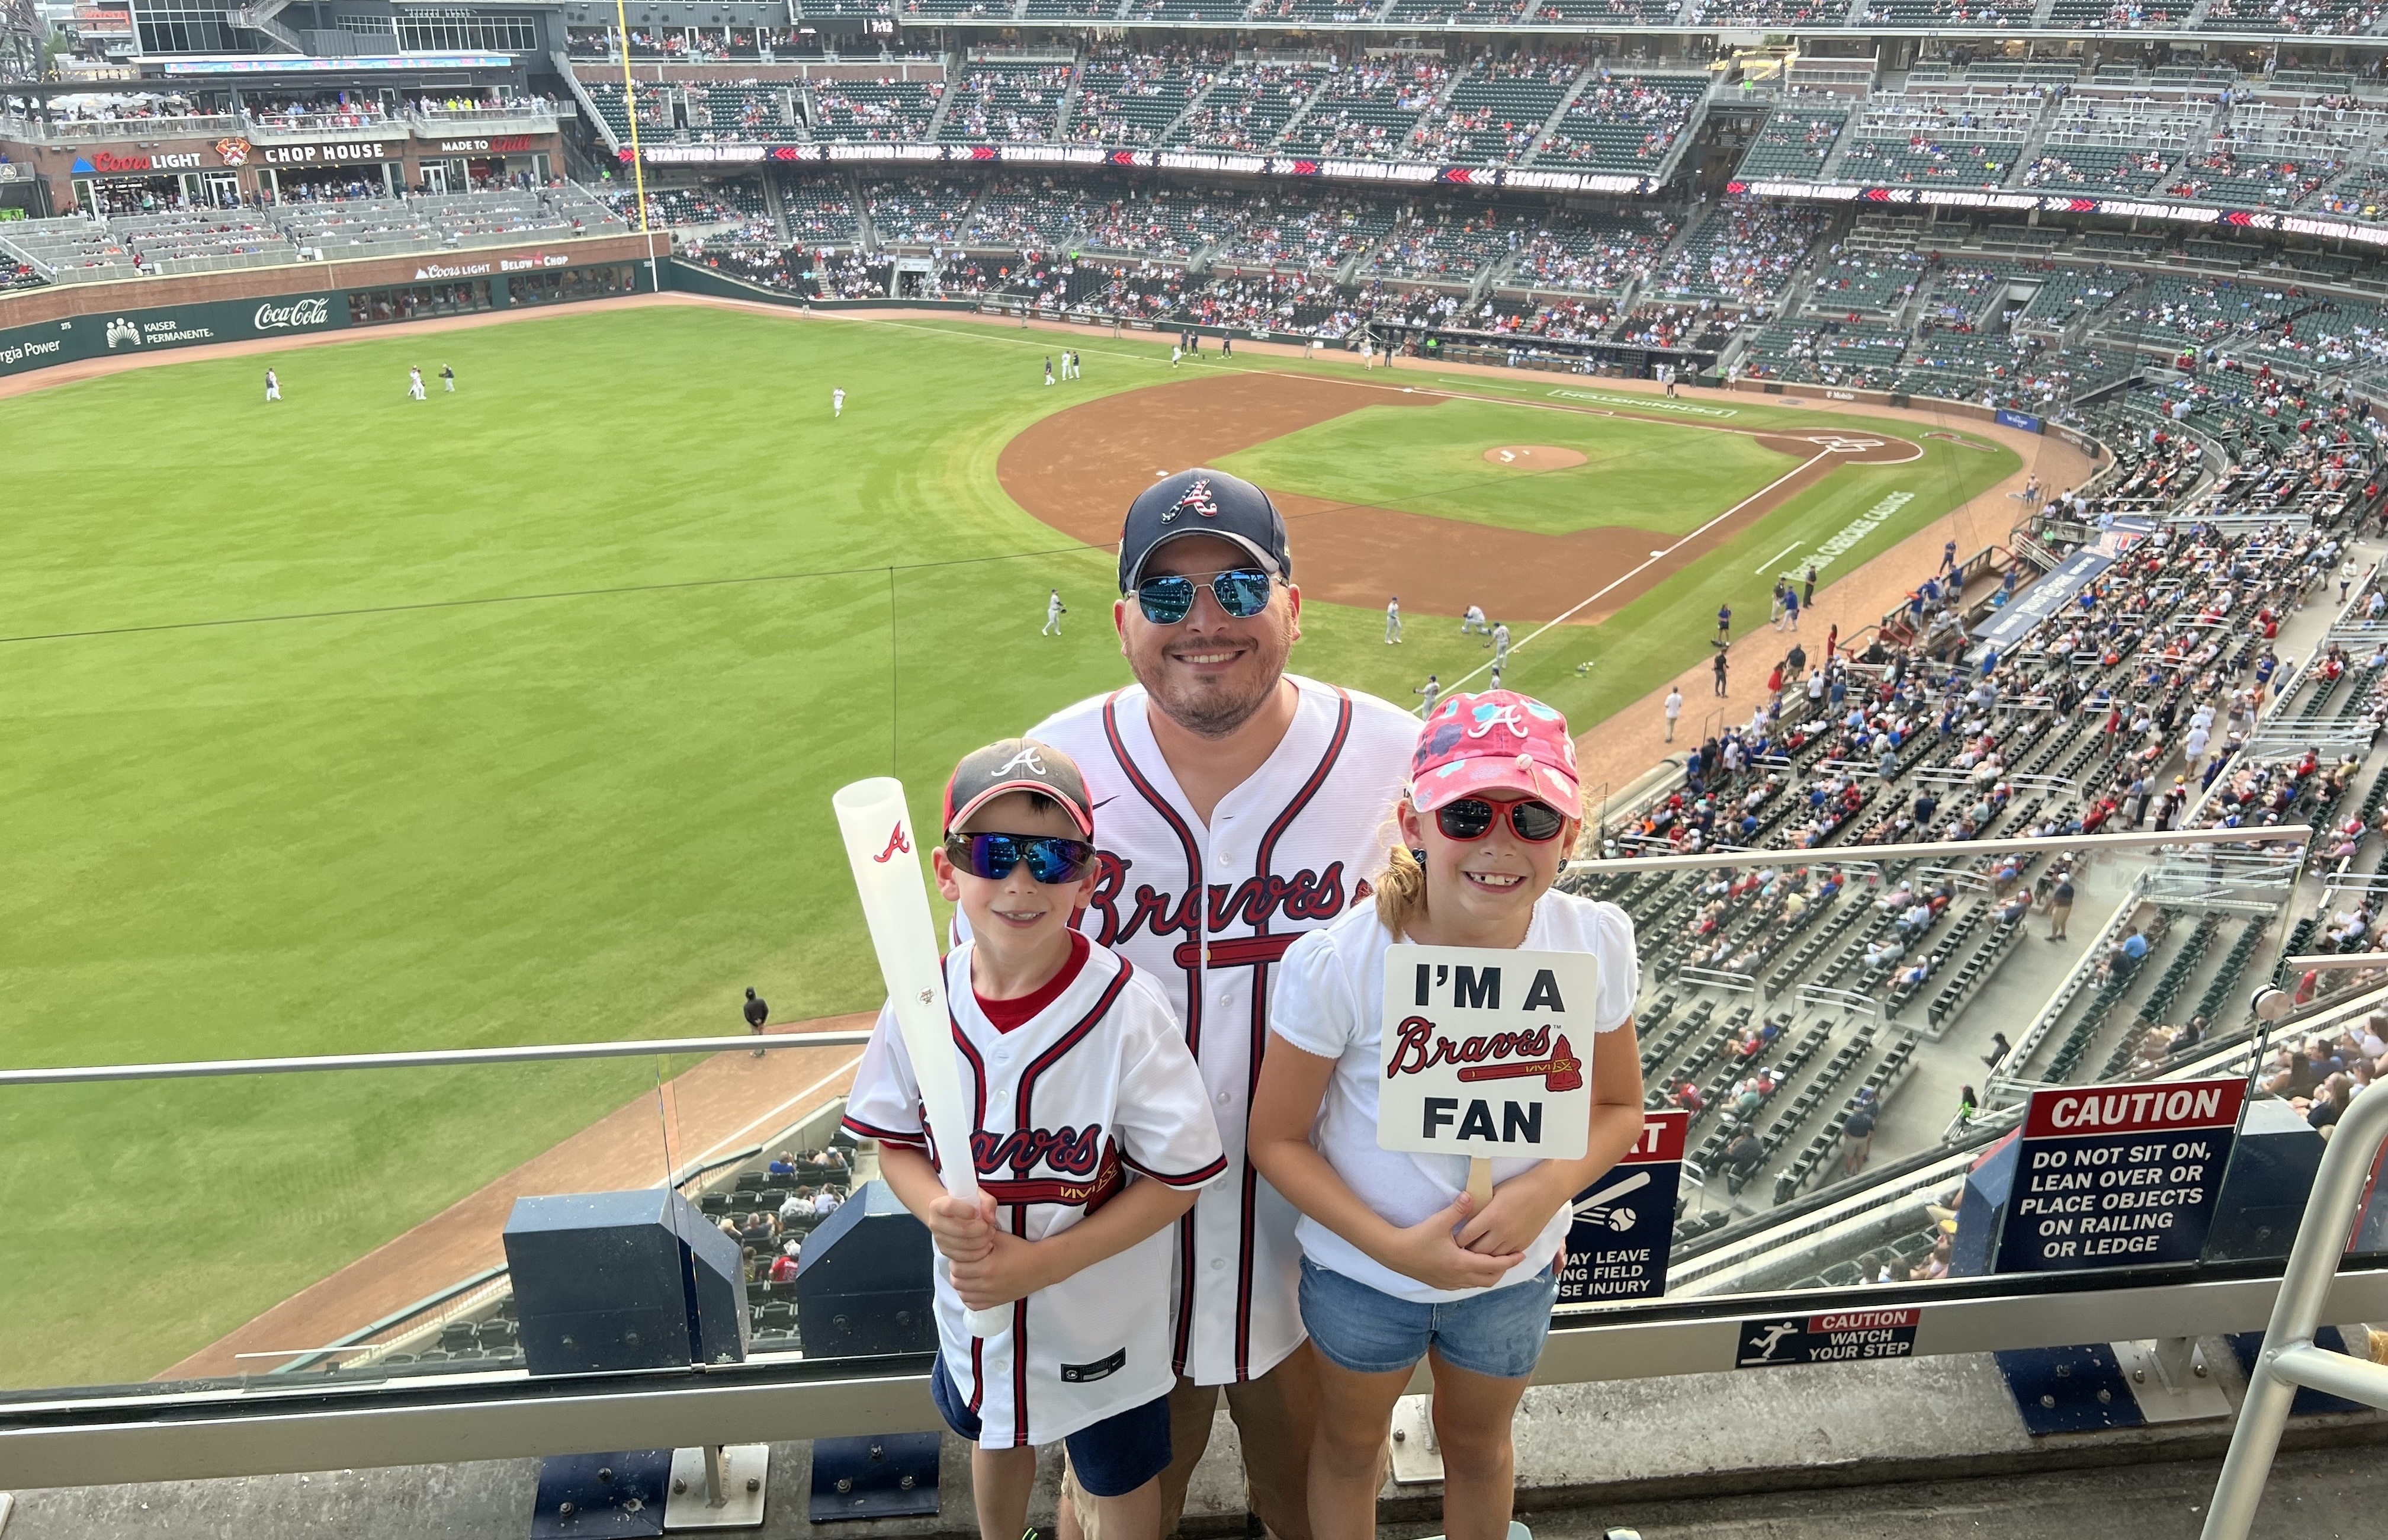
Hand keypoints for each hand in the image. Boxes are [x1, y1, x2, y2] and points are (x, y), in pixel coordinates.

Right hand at [925, 1192, 995, 1264]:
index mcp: (938, 1205)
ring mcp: (939, 1239)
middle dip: (981, 1229)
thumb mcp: (978, 1196)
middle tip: (990, 1227)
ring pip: (963, 1245)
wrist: (954, 1215)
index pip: (949, 1207)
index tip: (977, 1212)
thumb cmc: (966, 1204)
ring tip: (990, 1235)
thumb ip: (987, 1202)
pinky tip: (986, 1246)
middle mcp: (935, 1223)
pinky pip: (963, 1257)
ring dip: (982, 1241)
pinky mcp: (945, 1251)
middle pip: (960, 1229)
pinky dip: (978, 1253)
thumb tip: (990, 1218)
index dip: (966, 1210)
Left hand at [948, 1229, 1056, 1312]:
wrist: (1041, 1267)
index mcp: (987, 1267)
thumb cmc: (1021, 1250)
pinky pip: (973, 1305)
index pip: (956, 1268)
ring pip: (963, 1295)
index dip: (955, 1260)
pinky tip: (974, 1287)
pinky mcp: (995, 1303)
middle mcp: (987, 1285)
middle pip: (957, 1282)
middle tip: (964, 1263)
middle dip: (957, 1271)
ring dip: (962, 1284)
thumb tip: (965, 1232)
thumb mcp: (1000, 1237)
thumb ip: (981, 1235)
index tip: (961, 1254)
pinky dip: (969, 1297)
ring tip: (968, 1274)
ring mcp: (991, 1296)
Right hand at [1381, 1194, 1522, 1292]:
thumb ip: (1458, 1209)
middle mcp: (1459, 1277)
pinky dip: (1475, 1277)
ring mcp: (1450, 1283)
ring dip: (1489, 1274)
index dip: (1509, 1261)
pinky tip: (1472, 1265)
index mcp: (1461, 1263)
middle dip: (1502, 1270)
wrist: (1395, 1253)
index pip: (1494, 1265)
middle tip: (1509, 1258)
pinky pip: (1466, 1284)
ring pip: (1477, 1283)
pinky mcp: (1441, 1283)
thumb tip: (1471, 1195)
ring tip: (1494, 1260)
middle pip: (1489, 1279)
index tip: (1521, 1254)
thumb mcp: (1439, 1222)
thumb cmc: (1417, 1238)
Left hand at [1455, 1166, 1568, 1258]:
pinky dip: (1496, 1256)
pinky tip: (1490, 1253)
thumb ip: (1479, 1206)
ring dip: (1481, 1256)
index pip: (1466, 1235)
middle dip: (1466, 1250)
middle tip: (1458, 1249)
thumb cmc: (1519, 1186)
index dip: (1456, 1239)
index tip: (1450, 1239)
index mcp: (1491, 1216)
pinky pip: (1505, 1257)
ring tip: (1472, 1253)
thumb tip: (1464, 1215)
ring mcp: (1513, 1240)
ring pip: (1490, 1257)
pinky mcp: (1523, 1244)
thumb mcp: (1493, 1192)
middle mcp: (1501, 1232)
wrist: (1546, 1190)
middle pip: (1476, 1250)